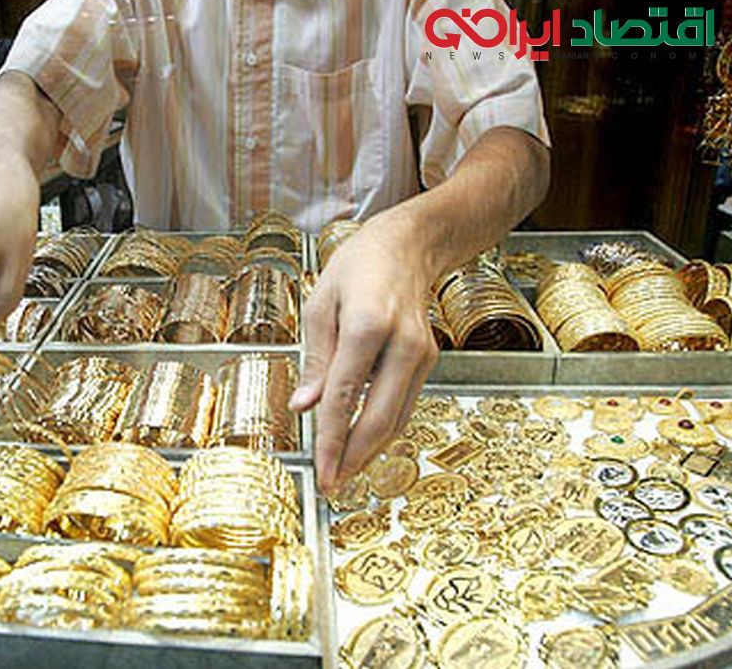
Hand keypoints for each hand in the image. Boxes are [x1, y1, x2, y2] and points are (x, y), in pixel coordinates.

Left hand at [291, 216, 439, 491]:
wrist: (408, 246)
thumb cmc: (357, 268)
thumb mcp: (319, 305)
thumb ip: (314, 359)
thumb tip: (303, 407)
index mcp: (369, 325)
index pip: (344, 396)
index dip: (331, 440)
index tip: (321, 472)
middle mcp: (403, 344)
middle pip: (380, 419)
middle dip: (354, 458)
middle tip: (332, 485)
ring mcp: (422, 354)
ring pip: (397, 419)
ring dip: (370, 451)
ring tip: (343, 472)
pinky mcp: (429, 360)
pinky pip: (404, 405)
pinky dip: (383, 429)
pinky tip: (361, 444)